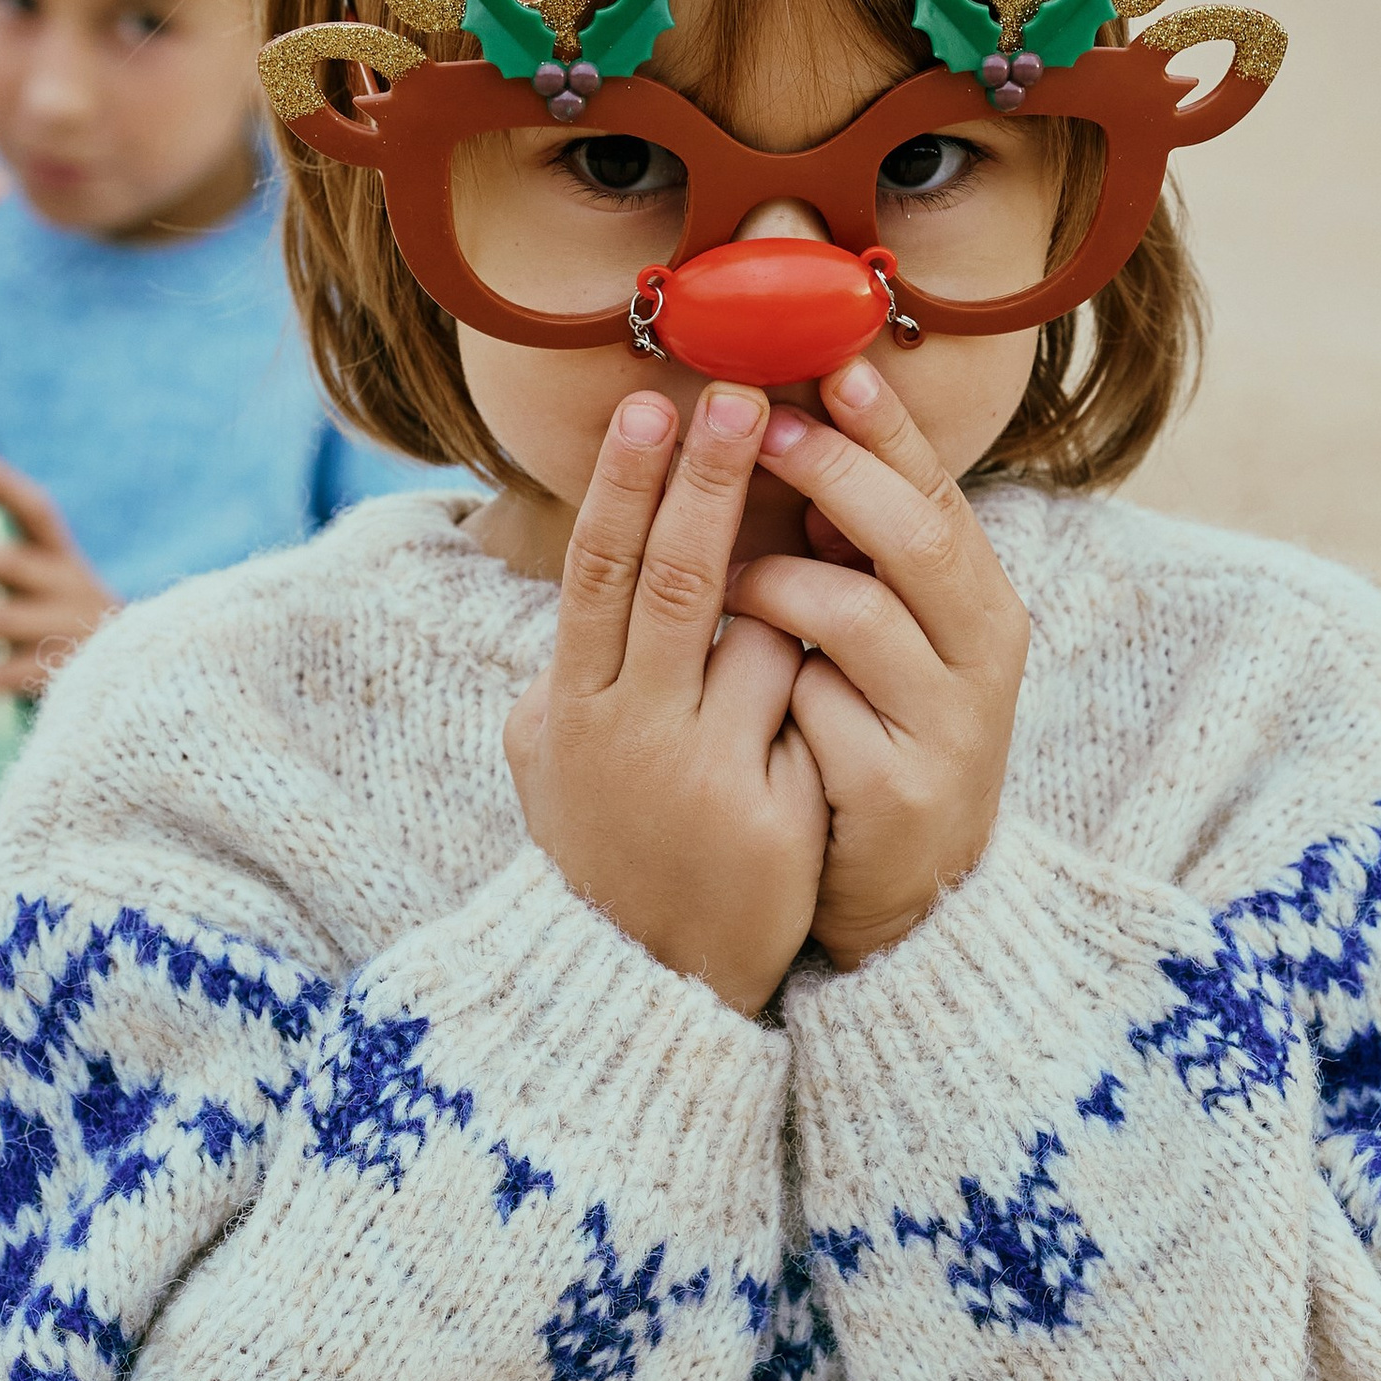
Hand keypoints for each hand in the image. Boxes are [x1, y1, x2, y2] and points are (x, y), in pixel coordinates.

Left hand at [0, 456, 118, 708]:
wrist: (138, 684)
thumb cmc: (60, 629)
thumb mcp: (46, 590)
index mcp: (61, 560)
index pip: (36, 512)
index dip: (3, 486)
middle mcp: (67, 590)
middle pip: (8, 564)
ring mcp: (64, 634)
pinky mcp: (60, 680)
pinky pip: (3, 678)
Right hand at [504, 387, 828, 1016]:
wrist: (643, 984)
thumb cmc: (600, 851)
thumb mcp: (548, 763)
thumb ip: (557, 675)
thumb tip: (570, 585)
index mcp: (566, 705)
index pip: (595, 569)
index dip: (624, 483)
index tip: (651, 403)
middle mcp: (623, 732)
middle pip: (670, 577)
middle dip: (706, 479)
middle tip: (738, 396)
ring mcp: (696, 773)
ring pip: (756, 630)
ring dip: (782, 580)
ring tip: (799, 540)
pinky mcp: (764, 812)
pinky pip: (806, 699)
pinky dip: (817, 666)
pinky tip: (832, 661)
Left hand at [725, 355, 1028, 970]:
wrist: (908, 888)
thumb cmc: (877, 730)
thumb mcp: (890, 633)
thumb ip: (863, 551)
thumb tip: (795, 427)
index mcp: (982, 601)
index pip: (938, 492)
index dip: (887, 428)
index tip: (830, 368)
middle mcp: (985, 655)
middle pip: (912, 537)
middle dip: (830, 472)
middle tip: (754, 426)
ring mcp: (949, 726)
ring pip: (854, 615)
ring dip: (773, 582)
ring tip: (722, 578)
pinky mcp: (899, 792)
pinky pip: (817, 705)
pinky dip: (772, 682)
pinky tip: (737, 683)